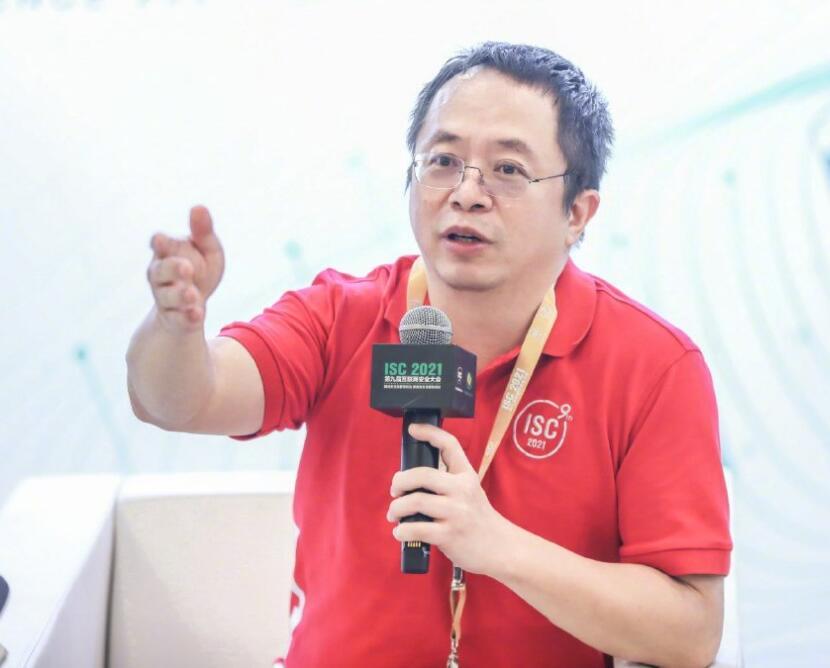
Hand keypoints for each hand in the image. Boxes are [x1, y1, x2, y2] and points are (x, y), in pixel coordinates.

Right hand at [146, 205, 224, 333]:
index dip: (160, 243)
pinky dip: (187, 317)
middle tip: (187, 269)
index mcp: (167, 253)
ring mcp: (165, 298)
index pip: (159, 245)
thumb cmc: (199, 270)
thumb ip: (202, 231)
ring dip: (180, 296)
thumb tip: (199, 207)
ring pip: (167, 297)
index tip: (160, 240)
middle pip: (160, 272)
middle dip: (172, 269)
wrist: (192, 306)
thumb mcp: (206, 250)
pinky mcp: (174, 318)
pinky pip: (178, 319)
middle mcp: (160, 276)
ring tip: (193, 295)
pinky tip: (197, 314)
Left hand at [386, 422, 512, 574]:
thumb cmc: (478, 518)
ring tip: (394, 514)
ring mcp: (456, 513)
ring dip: (396, 508)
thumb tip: (413, 478)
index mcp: (466, 476)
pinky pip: (417, 529)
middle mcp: (462, 490)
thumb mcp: (470, 491)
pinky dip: (402, 531)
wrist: (500, 548)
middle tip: (394, 490)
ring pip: (415, 501)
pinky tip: (400, 532)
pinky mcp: (449, 535)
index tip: (413, 429)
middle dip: (400, 481)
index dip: (429, 433)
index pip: (449, 445)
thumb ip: (448, 481)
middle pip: (422, 475)